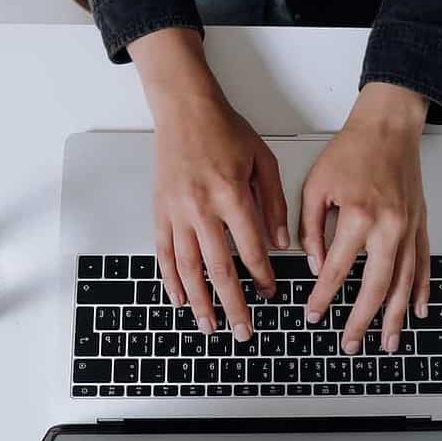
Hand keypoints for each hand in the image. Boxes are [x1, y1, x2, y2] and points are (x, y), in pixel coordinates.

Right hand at [130, 29, 288, 341]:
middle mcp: (201, 208)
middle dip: (233, 304)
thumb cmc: (225, 130)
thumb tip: (281, 242)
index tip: (270, 293)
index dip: (262, 276)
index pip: (250, 248)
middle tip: (243, 330)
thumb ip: (274, 203)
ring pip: (188, 268)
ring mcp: (176, 212)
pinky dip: (171, 280)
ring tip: (210, 326)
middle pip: (219, 268)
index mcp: (231, 194)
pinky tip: (180, 299)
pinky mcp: (160, 212)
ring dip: (200, 302)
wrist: (184, 110)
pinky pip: (164, 253)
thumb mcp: (263, 160)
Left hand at [300, 83, 430, 354]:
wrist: (388, 128)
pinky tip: (416, 311)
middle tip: (350, 343)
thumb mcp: (316, 185)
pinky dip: (420, 291)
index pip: (336, 270)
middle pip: (375, 288)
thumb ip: (310, 228)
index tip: (312, 314)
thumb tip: (314, 264)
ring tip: (387, 342)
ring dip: (395, 317)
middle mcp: (388, 227)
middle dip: (361, 321)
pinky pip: (422, 265)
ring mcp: (408, 229)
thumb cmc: (352, 151)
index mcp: (358, 216)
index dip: (322, 297)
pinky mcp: (419, 225)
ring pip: (403, 284)